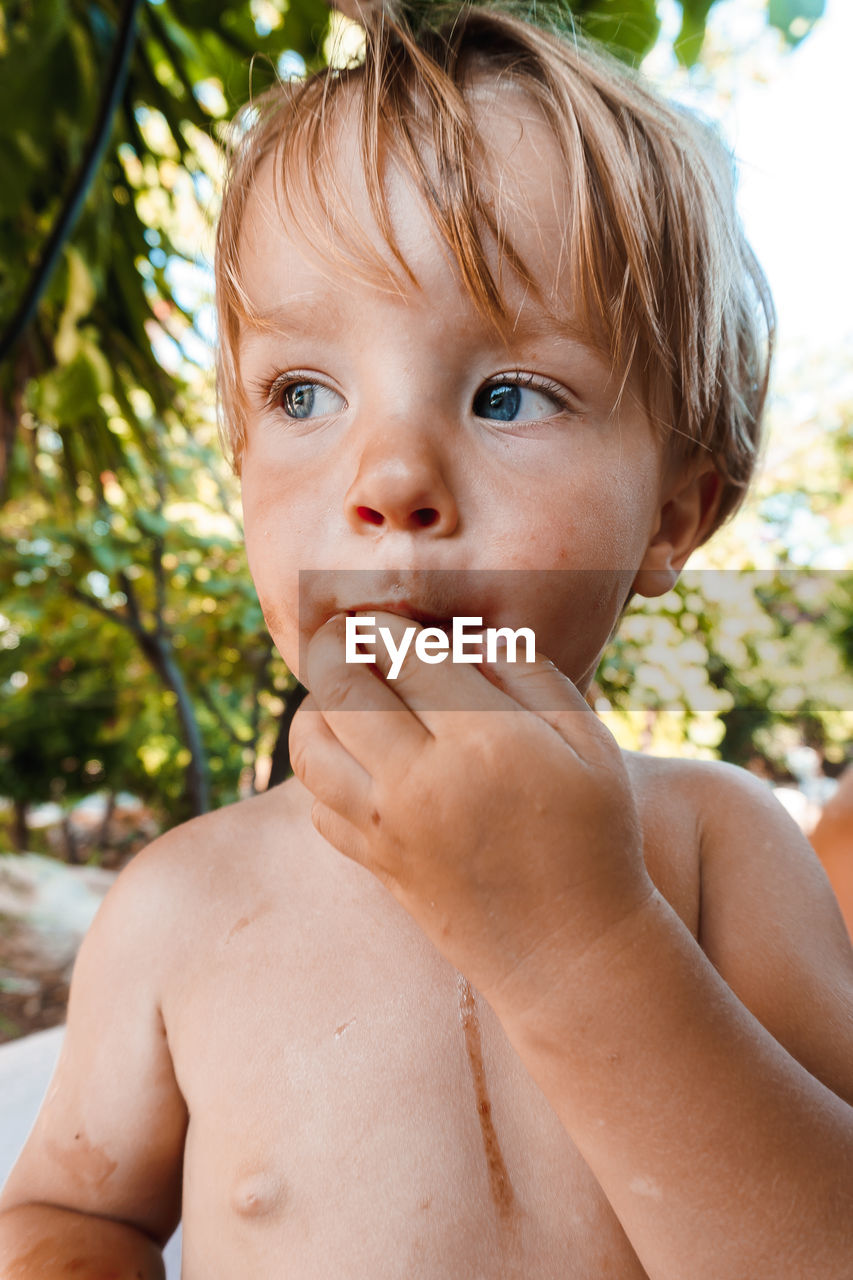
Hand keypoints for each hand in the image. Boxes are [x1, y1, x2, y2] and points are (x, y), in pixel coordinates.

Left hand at [289, 611, 654, 1018]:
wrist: (573, 953)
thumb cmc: (594, 837)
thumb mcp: (589, 743)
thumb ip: (530, 675)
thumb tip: (466, 637)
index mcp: (482, 741)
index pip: (403, 652)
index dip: (386, 620)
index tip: (388, 614)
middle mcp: (420, 781)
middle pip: (339, 686)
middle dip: (333, 645)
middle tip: (344, 632)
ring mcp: (388, 828)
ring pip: (309, 747)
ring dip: (316, 707)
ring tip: (344, 694)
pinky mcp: (376, 864)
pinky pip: (318, 804)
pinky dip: (323, 770)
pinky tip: (355, 758)